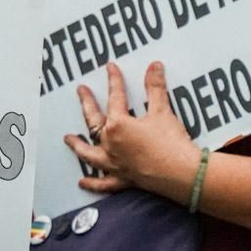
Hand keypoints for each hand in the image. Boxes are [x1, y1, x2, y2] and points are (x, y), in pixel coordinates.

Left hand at [65, 61, 199, 196]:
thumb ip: (155, 88)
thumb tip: (154, 67)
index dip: (114, 81)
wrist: (182, 173)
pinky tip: (83, 182)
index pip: (114, 97)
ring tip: (68, 140)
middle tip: (81, 92)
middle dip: (87, 104)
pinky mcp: (124, 180)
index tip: (110, 69)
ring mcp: (115, 164)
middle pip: (94, 122)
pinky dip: (93, 183)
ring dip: (78, 146)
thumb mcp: (163, 111)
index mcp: (118, 126)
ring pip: (90, 154)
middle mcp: (111, 145)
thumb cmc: (171, 143)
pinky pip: (104, 183)